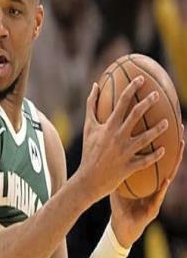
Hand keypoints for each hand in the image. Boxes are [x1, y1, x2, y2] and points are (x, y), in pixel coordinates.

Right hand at [76, 77, 167, 202]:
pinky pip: (146, 160)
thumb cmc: (89, 150)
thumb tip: (95, 85)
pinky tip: (164, 149)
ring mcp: (124, 152)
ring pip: (145, 138)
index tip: (140, 79)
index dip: (131, 89)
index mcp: (107, 127)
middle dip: (147, 103)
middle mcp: (116, 137)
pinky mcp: (129, 167)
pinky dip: (156, 155)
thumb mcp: (88, 127)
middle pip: (135, 116)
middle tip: (157, 94)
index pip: (120, 103)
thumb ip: (92, 105)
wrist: (88, 178)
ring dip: (158, 129)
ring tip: (167, 122)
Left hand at [110, 136, 184, 247]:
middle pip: (165, 162)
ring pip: (168, 176)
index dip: (160, 143)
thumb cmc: (120, 204)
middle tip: (179, 130)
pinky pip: (158, 196)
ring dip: (175, 163)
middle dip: (173, 146)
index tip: (162, 124)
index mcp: (144, 176)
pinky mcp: (153, 208)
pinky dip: (162, 188)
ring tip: (181, 147)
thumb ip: (115, 167)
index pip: (154, 157)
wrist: (122, 226)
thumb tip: (105, 148)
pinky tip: (167, 179)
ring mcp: (156, 196)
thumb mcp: (118, 182)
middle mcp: (154, 184)